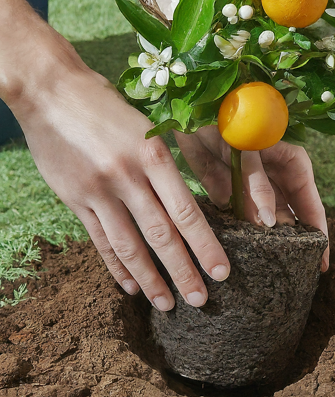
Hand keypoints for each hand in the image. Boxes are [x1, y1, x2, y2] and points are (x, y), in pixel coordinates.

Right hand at [11, 47, 230, 310]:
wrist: (52, 92)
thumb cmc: (108, 106)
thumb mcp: (146, 128)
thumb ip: (164, 167)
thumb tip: (187, 208)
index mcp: (153, 155)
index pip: (186, 211)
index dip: (205, 246)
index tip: (221, 272)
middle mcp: (128, 177)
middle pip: (162, 235)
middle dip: (184, 271)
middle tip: (201, 300)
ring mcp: (99, 191)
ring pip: (130, 245)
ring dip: (151, 279)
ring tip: (167, 303)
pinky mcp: (75, 199)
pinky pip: (100, 240)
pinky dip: (116, 266)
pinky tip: (130, 285)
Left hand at [174, 126, 328, 270]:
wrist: (191, 97)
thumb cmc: (231, 112)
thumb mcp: (249, 145)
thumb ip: (258, 183)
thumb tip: (269, 224)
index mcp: (290, 163)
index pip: (310, 204)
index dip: (317, 234)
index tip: (319, 264)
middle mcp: (271, 175)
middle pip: (284, 216)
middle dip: (285, 241)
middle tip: (285, 271)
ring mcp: (246, 181)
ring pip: (256, 217)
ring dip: (255, 236)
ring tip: (257, 263)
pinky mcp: (220, 182)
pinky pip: (229, 210)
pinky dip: (228, 224)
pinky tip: (229, 242)